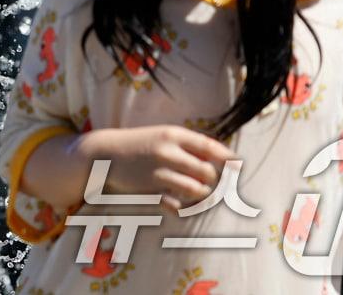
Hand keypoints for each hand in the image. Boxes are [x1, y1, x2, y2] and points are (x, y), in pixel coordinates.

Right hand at [78, 125, 235, 211]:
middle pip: (207, 172)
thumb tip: (222, 159)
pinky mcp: (149, 190)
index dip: (228, 159)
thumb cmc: (139, 144)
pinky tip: (180, 204)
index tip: (238, 167)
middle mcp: (167, 152)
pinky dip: (182, 208)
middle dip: (214, 181)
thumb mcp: (162, 136)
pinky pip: (176, 205)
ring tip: (198, 194)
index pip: (210, 147)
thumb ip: (189, 145)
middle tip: (213, 184)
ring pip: (196, 190)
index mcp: (173, 135)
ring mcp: (158, 172)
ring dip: (201, 195)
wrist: (104, 153)